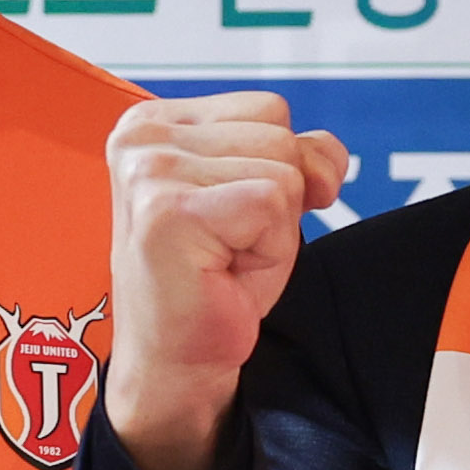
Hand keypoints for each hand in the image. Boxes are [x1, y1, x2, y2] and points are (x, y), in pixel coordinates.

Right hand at [102, 96, 348, 469]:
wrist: (177, 361)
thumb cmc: (214, 282)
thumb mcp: (266, 200)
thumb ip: (300, 157)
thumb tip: (327, 161)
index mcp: (154, 121)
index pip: (268, 108)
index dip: (280, 167)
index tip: (231, 217)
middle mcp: (141, 136)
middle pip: (278, 134)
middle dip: (276, 200)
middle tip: (228, 246)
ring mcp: (149, 171)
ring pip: (281, 170)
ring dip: (271, 229)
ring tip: (223, 258)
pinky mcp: (167, 211)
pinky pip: (272, 204)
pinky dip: (268, 249)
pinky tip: (222, 271)